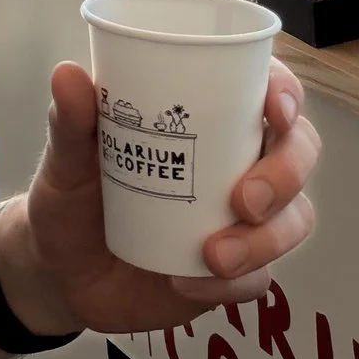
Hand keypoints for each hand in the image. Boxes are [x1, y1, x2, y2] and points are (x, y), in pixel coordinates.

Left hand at [0, 58, 319, 336]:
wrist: (60, 272)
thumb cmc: (71, 199)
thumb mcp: (65, 159)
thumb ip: (69, 121)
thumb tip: (68, 74)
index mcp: (208, 117)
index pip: (268, 89)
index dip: (286, 92)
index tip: (274, 109)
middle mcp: (236, 161)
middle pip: (299, 151)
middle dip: (286, 173)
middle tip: (244, 199)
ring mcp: (241, 219)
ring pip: (294, 218)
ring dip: (265, 239)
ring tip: (213, 256)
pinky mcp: (235, 271)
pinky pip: (260, 278)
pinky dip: (233, 283)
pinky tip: (188, 282)